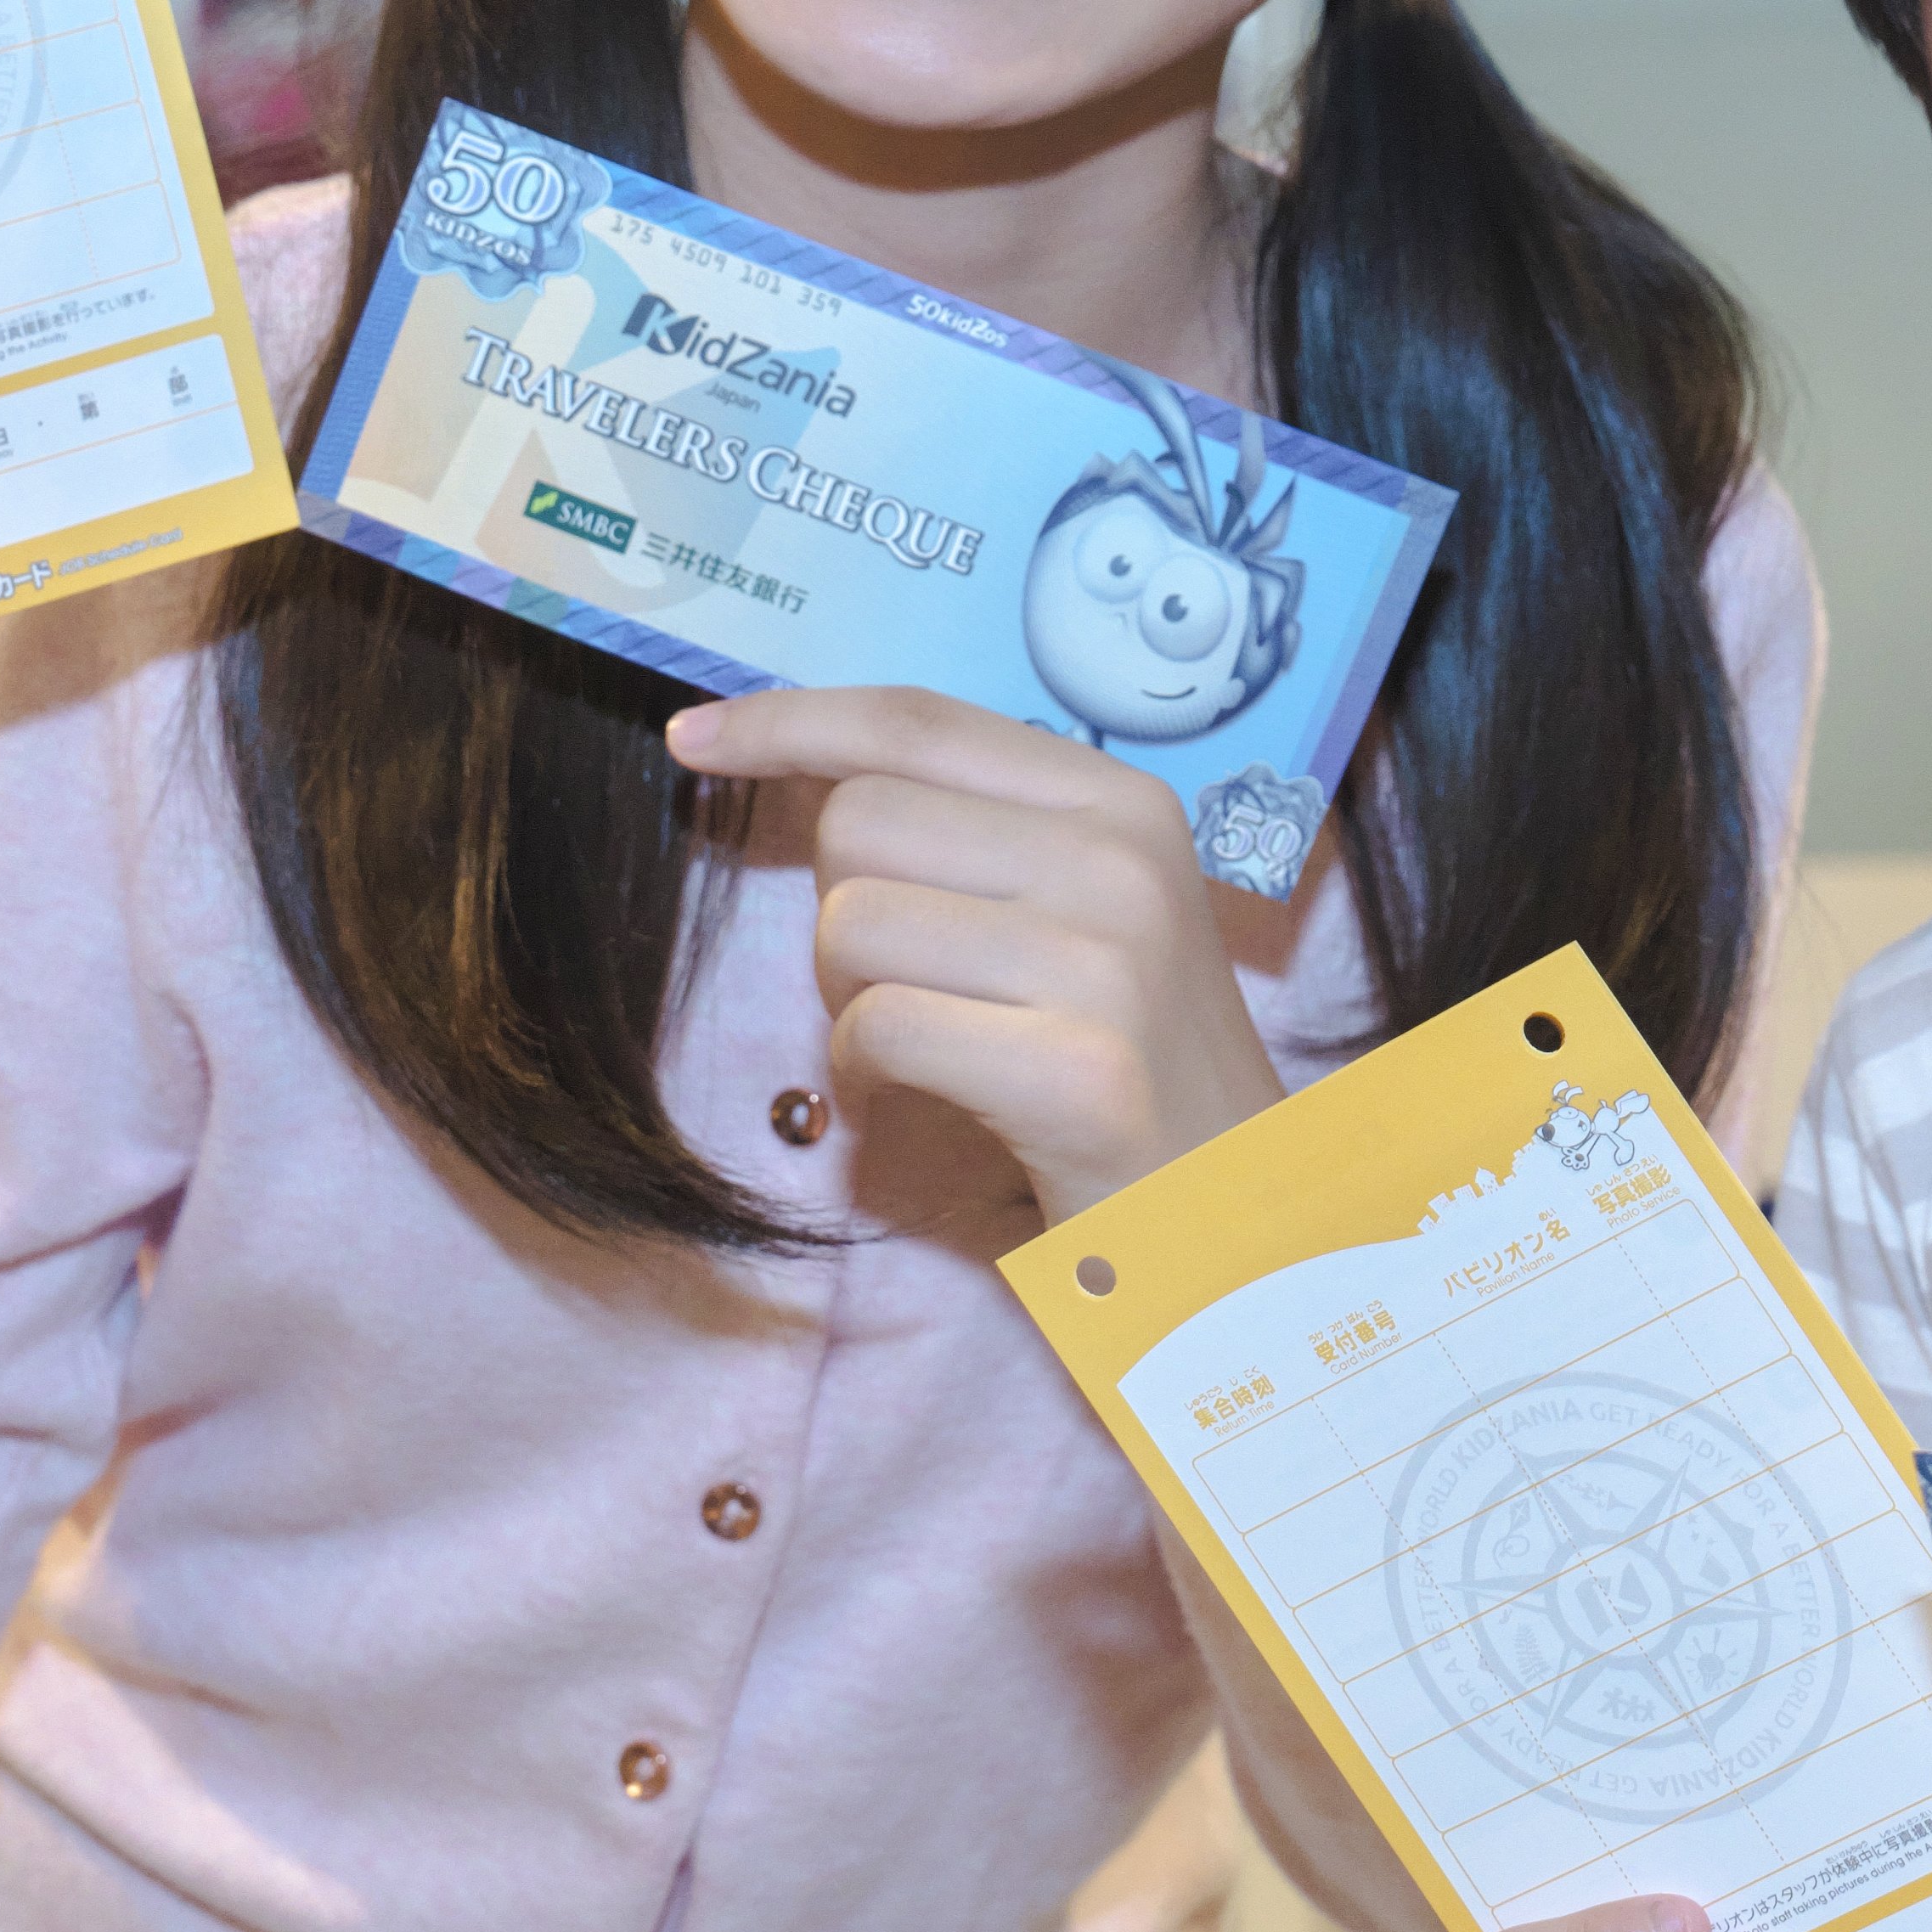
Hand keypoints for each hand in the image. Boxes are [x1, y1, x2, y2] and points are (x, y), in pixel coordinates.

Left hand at [660, 685, 1282, 1220]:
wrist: (1236, 1211)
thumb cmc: (1124, 1058)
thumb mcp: (1083, 911)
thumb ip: (975, 832)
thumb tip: (807, 769)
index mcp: (1121, 801)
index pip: (917, 720)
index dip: (789, 720)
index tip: (694, 737)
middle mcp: (1122, 860)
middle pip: (860, 819)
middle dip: (836, 905)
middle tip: (906, 980)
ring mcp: (1108, 962)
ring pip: (850, 923)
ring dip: (844, 1000)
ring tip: (920, 1044)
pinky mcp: (1076, 1072)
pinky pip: (876, 1029)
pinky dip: (858, 1073)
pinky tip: (908, 1097)